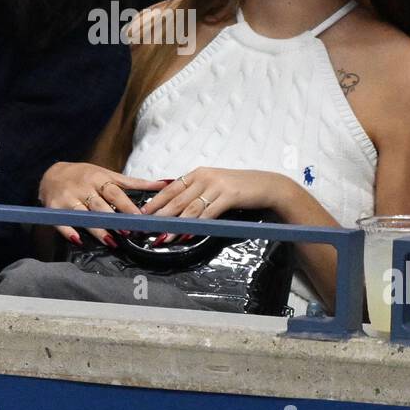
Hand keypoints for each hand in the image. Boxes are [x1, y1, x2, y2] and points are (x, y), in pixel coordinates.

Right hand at [38, 162, 166, 247]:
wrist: (52, 174)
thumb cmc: (85, 176)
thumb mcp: (108, 175)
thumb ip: (135, 183)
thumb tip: (165, 184)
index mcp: (99, 178)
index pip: (115, 192)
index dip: (127, 206)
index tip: (141, 217)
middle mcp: (84, 187)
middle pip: (100, 204)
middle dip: (113, 219)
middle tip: (128, 232)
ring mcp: (68, 198)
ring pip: (83, 214)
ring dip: (96, 228)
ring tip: (111, 241)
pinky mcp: (53, 208)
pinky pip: (61, 221)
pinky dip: (69, 230)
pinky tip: (78, 240)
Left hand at [140, 167, 287, 242]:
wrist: (266, 185)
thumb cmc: (239, 188)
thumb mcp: (214, 185)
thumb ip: (196, 193)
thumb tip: (175, 208)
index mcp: (198, 173)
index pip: (171, 188)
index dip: (156, 201)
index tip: (143, 213)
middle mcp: (204, 177)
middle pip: (177, 199)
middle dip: (160, 215)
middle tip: (146, 227)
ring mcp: (216, 185)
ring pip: (190, 208)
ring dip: (175, 225)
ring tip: (163, 236)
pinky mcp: (229, 195)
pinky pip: (208, 214)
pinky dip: (196, 226)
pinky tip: (187, 235)